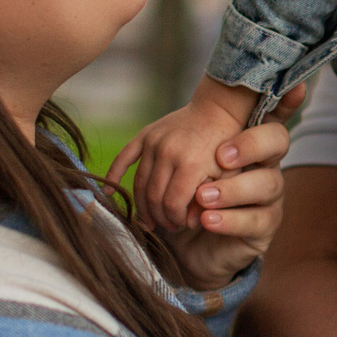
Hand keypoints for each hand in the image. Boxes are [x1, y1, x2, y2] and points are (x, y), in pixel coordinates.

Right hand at [107, 77, 259, 230]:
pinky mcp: (145, 135)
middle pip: (154, 196)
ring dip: (143, 205)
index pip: (173, 204)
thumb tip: (188, 224)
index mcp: (191, 165)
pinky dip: (114, 175)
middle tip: (166, 226)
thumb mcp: (226, 177)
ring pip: (140, 183)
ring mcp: (154, 142)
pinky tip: (109, 194)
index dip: (175, 219)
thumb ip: (209, 201)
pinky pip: (124, 158)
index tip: (181, 225)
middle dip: (159, 217)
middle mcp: (168, 153)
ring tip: (150, 220)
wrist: (217, 111)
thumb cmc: (225, 148)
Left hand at [150, 86, 304, 289]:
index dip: (284, 102)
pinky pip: (255, 220)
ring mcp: (269, 196)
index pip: (269, 114)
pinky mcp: (265, 226)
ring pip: (266, 184)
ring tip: (202, 197)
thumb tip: (170, 133)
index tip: (290, 90)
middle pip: (277, 142)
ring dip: (231, 189)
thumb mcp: (177, 171)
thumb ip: (179, 151)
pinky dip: (228, 219)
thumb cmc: (185, 202)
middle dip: (251, 144)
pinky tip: (206, 220)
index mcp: (245, 144)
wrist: (188, 248)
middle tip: (221, 156)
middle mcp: (264, 164)